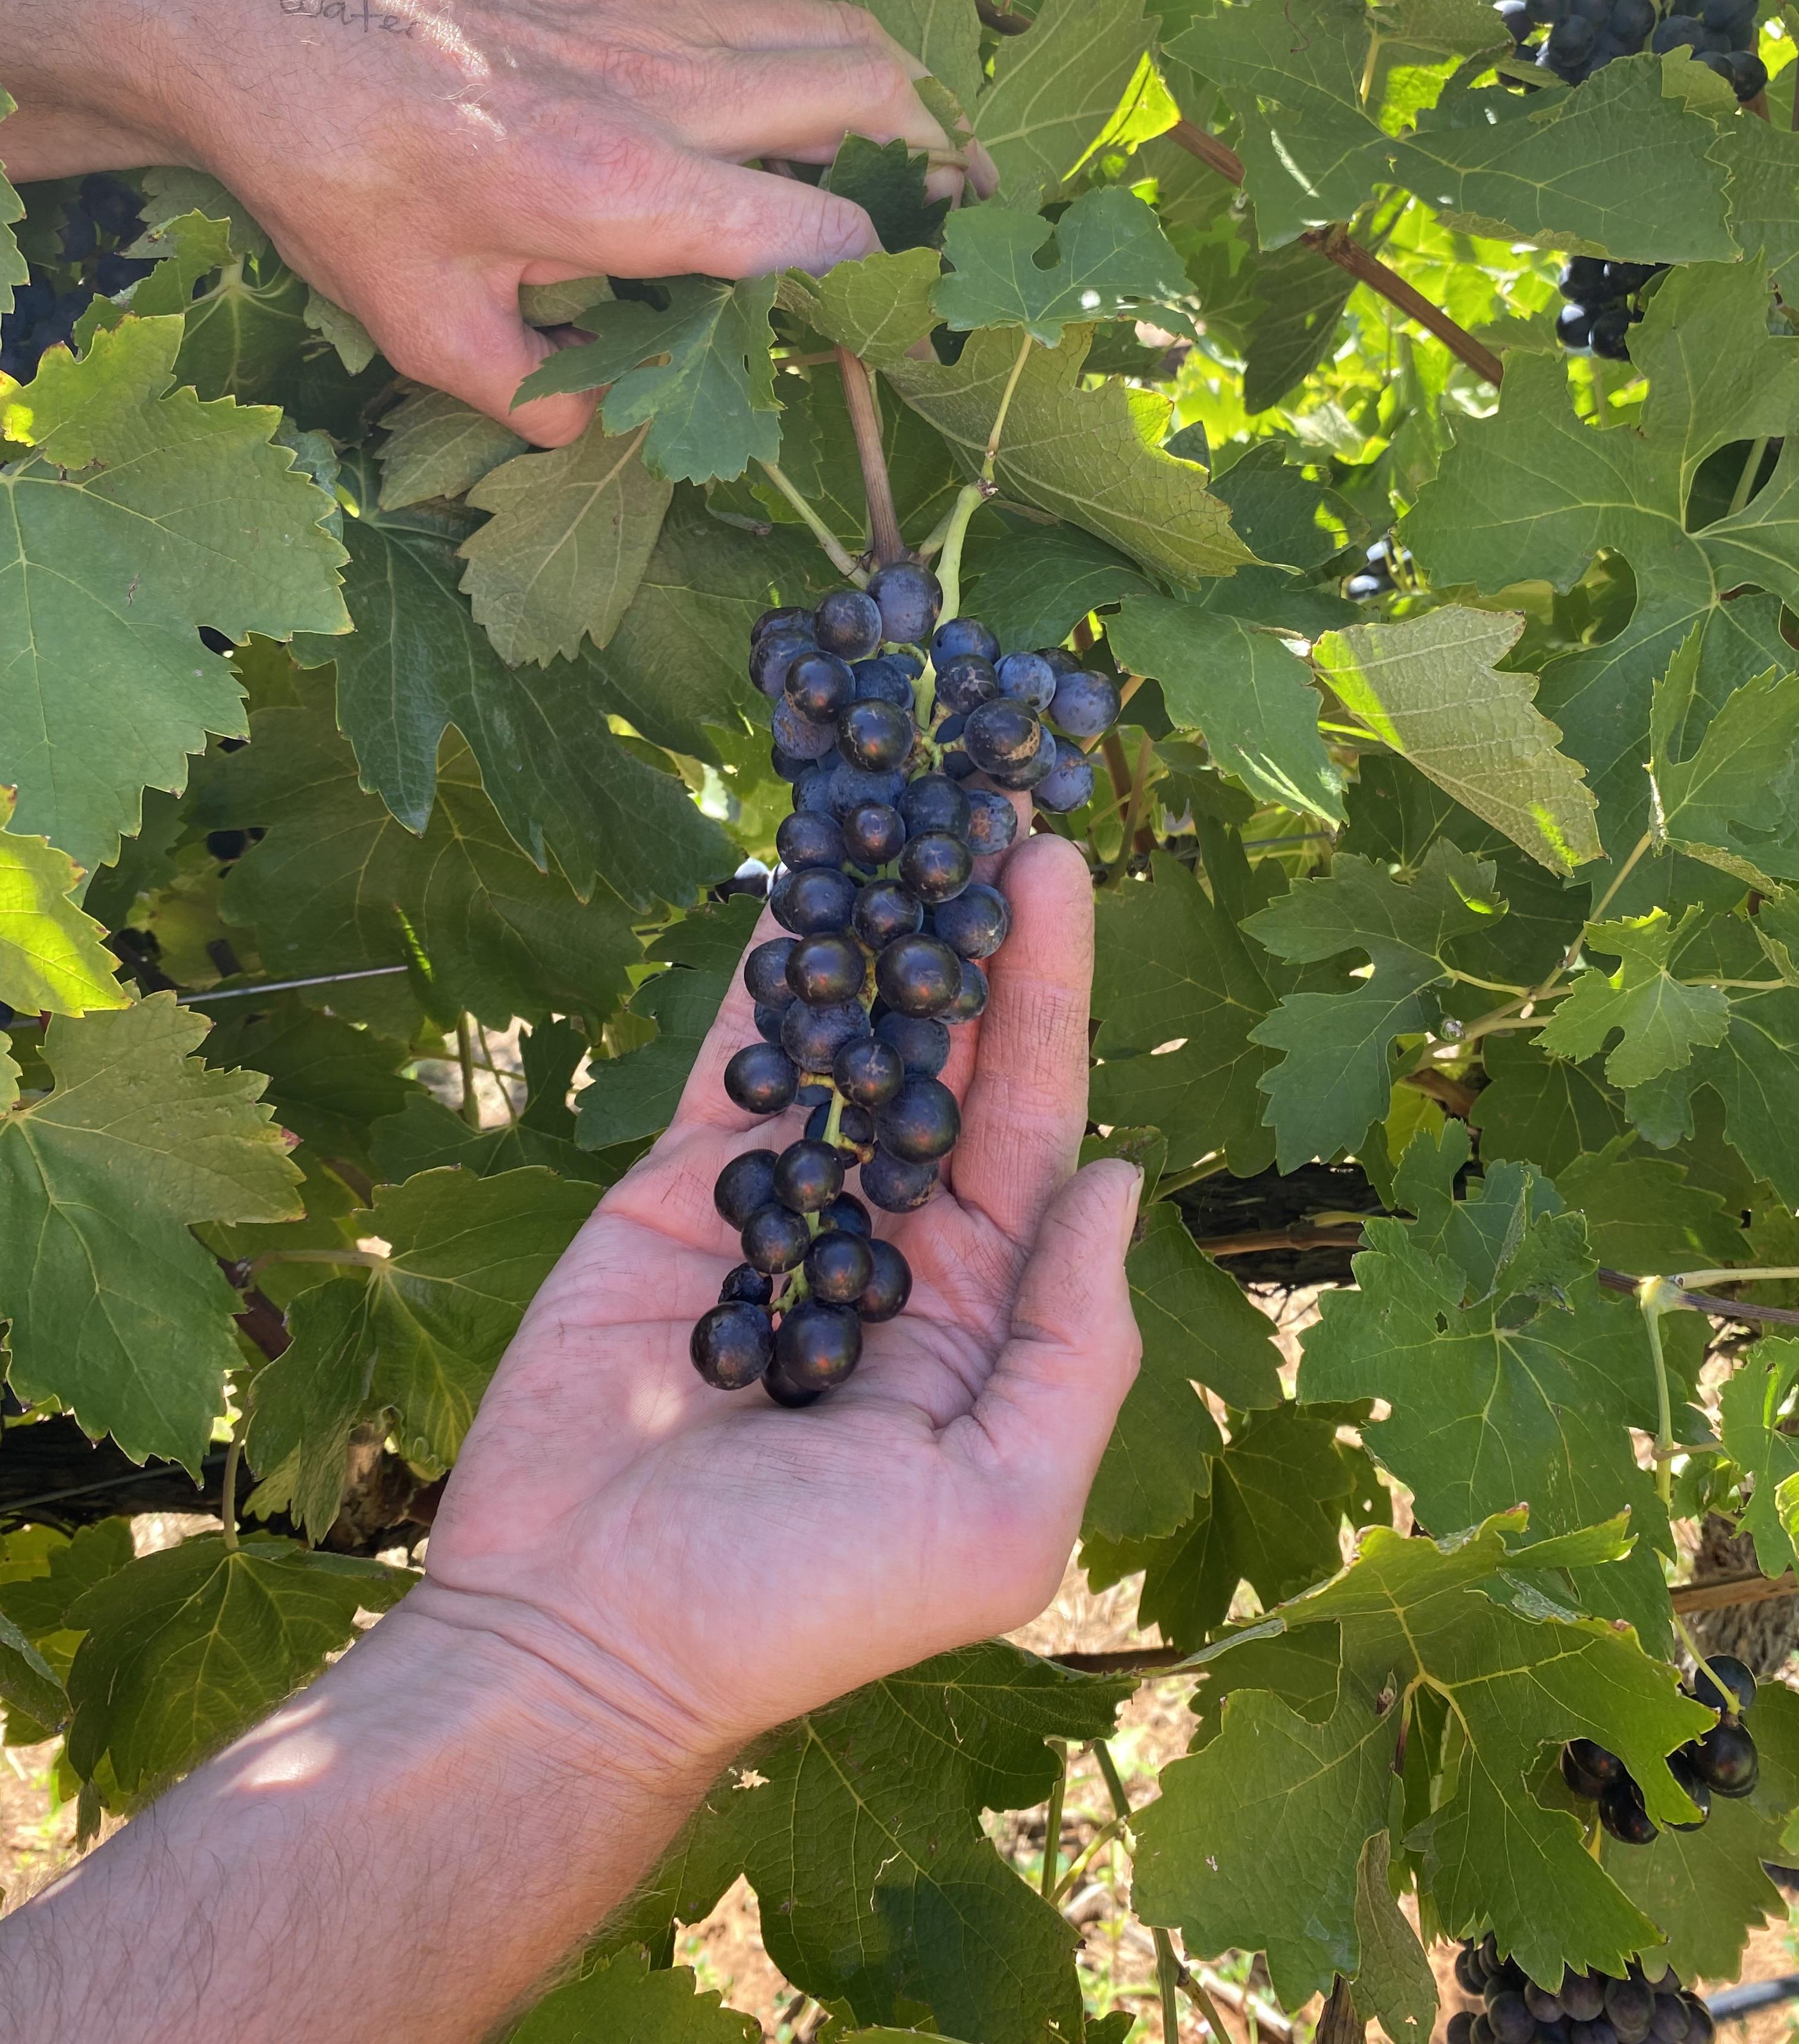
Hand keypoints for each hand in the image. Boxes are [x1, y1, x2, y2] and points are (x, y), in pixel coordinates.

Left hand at [0, 0, 961, 443]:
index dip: (876, 275)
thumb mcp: (436, 338)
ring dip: (894, 79)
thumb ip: (546, 399)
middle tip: (955, 208)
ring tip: (914, 133)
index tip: (886, 305)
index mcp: (634, 195)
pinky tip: (800, 22)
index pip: (822, 232)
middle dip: (936, 163)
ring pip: (837, 20)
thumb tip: (614, 422)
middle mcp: (668, 88)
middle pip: (870, 103)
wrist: (259, 34)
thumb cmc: (344, 188)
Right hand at [417, 831, 1142, 1770]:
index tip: (1059, 873)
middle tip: (998, 803)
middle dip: (979, 937)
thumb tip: (1124, 1183)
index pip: (1036, 1125)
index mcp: (981, 1315)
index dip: (1052, 997)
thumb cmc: (807, 1603)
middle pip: (953, 1063)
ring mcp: (782, 1210)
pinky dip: (765, 979)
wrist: (584, 1640)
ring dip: (882, 935)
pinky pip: (736, 1069)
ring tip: (913, 810)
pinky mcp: (675, 1195)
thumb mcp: (998, 1509)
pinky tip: (801, 888)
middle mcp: (894, 1248)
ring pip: (849, 1047)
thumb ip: (1072, 1345)